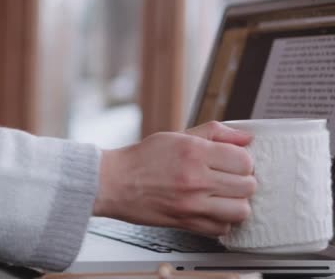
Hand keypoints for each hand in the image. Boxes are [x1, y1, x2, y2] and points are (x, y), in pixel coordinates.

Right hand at [93, 121, 255, 236]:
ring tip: (224, 196)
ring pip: (241, 210)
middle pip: (248, 185)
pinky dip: (221, 221)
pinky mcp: (186, 222)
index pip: (245, 160)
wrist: (113, 182)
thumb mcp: (177, 135)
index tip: (233, 162)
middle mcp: (195, 178)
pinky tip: (211, 210)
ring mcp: (191, 203)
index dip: (242, 161)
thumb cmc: (141, 159)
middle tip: (229, 179)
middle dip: (242, 181)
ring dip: (236, 203)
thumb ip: (214, 133)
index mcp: (195, 152)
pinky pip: (222, 228)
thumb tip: (245, 137)